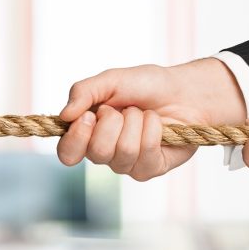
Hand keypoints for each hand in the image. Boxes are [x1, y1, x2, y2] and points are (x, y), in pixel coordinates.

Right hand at [57, 58, 246, 179]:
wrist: (183, 90)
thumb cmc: (145, 85)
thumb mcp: (110, 80)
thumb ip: (83, 92)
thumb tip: (64, 115)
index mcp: (87, 133)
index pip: (67, 153)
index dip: (76, 138)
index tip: (89, 116)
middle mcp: (104, 153)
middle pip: (96, 152)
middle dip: (113, 122)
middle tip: (124, 109)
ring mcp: (127, 164)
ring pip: (124, 152)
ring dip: (136, 122)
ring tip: (143, 113)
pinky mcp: (150, 169)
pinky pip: (146, 153)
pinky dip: (153, 130)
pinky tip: (157, 124)